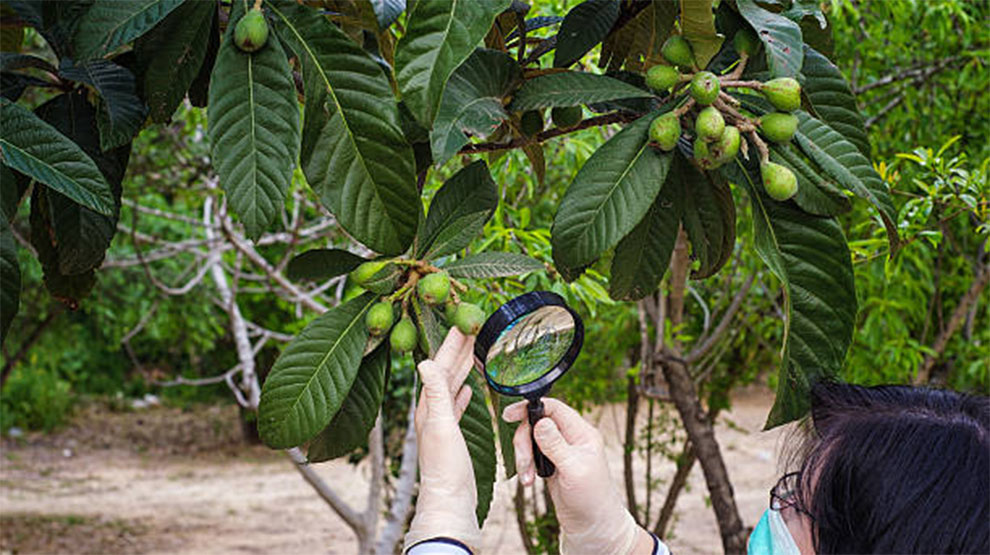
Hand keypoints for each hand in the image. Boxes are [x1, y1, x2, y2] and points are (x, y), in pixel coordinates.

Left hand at [404, 328, 481, 550]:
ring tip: (471, 350)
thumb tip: (424, 361)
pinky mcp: (451, 435)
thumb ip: (436, 394)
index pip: (439, 365)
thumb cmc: (446, 468)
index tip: (461, 319)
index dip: (450, 343)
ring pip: (451, 386)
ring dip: (460, 367)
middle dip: (456, 349)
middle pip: (445, 372)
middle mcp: (431, 411)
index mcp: (428, 406)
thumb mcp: (441, 426)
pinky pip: (456, 406)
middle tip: (469, 325)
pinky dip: (461, 393)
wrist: (449, 502)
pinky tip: (468, 389)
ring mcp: (441, 423)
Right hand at [503, 398, 652, 554]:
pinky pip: (530, 455)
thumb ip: (556, 444)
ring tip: (527, 478)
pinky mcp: (550, 464)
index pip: (554, 409)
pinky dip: (525, 466)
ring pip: (531, 440)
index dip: (531, 407)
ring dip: (523, 457)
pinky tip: (528, 481)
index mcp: (582, 433)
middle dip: (524, 443)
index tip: (510, 414)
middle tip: (524, 463)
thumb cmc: (591, 498)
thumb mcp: (574, 469)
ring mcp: (559, 451)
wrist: (591, 525)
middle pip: (537, 424)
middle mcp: (571, 438)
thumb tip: (540, 422)